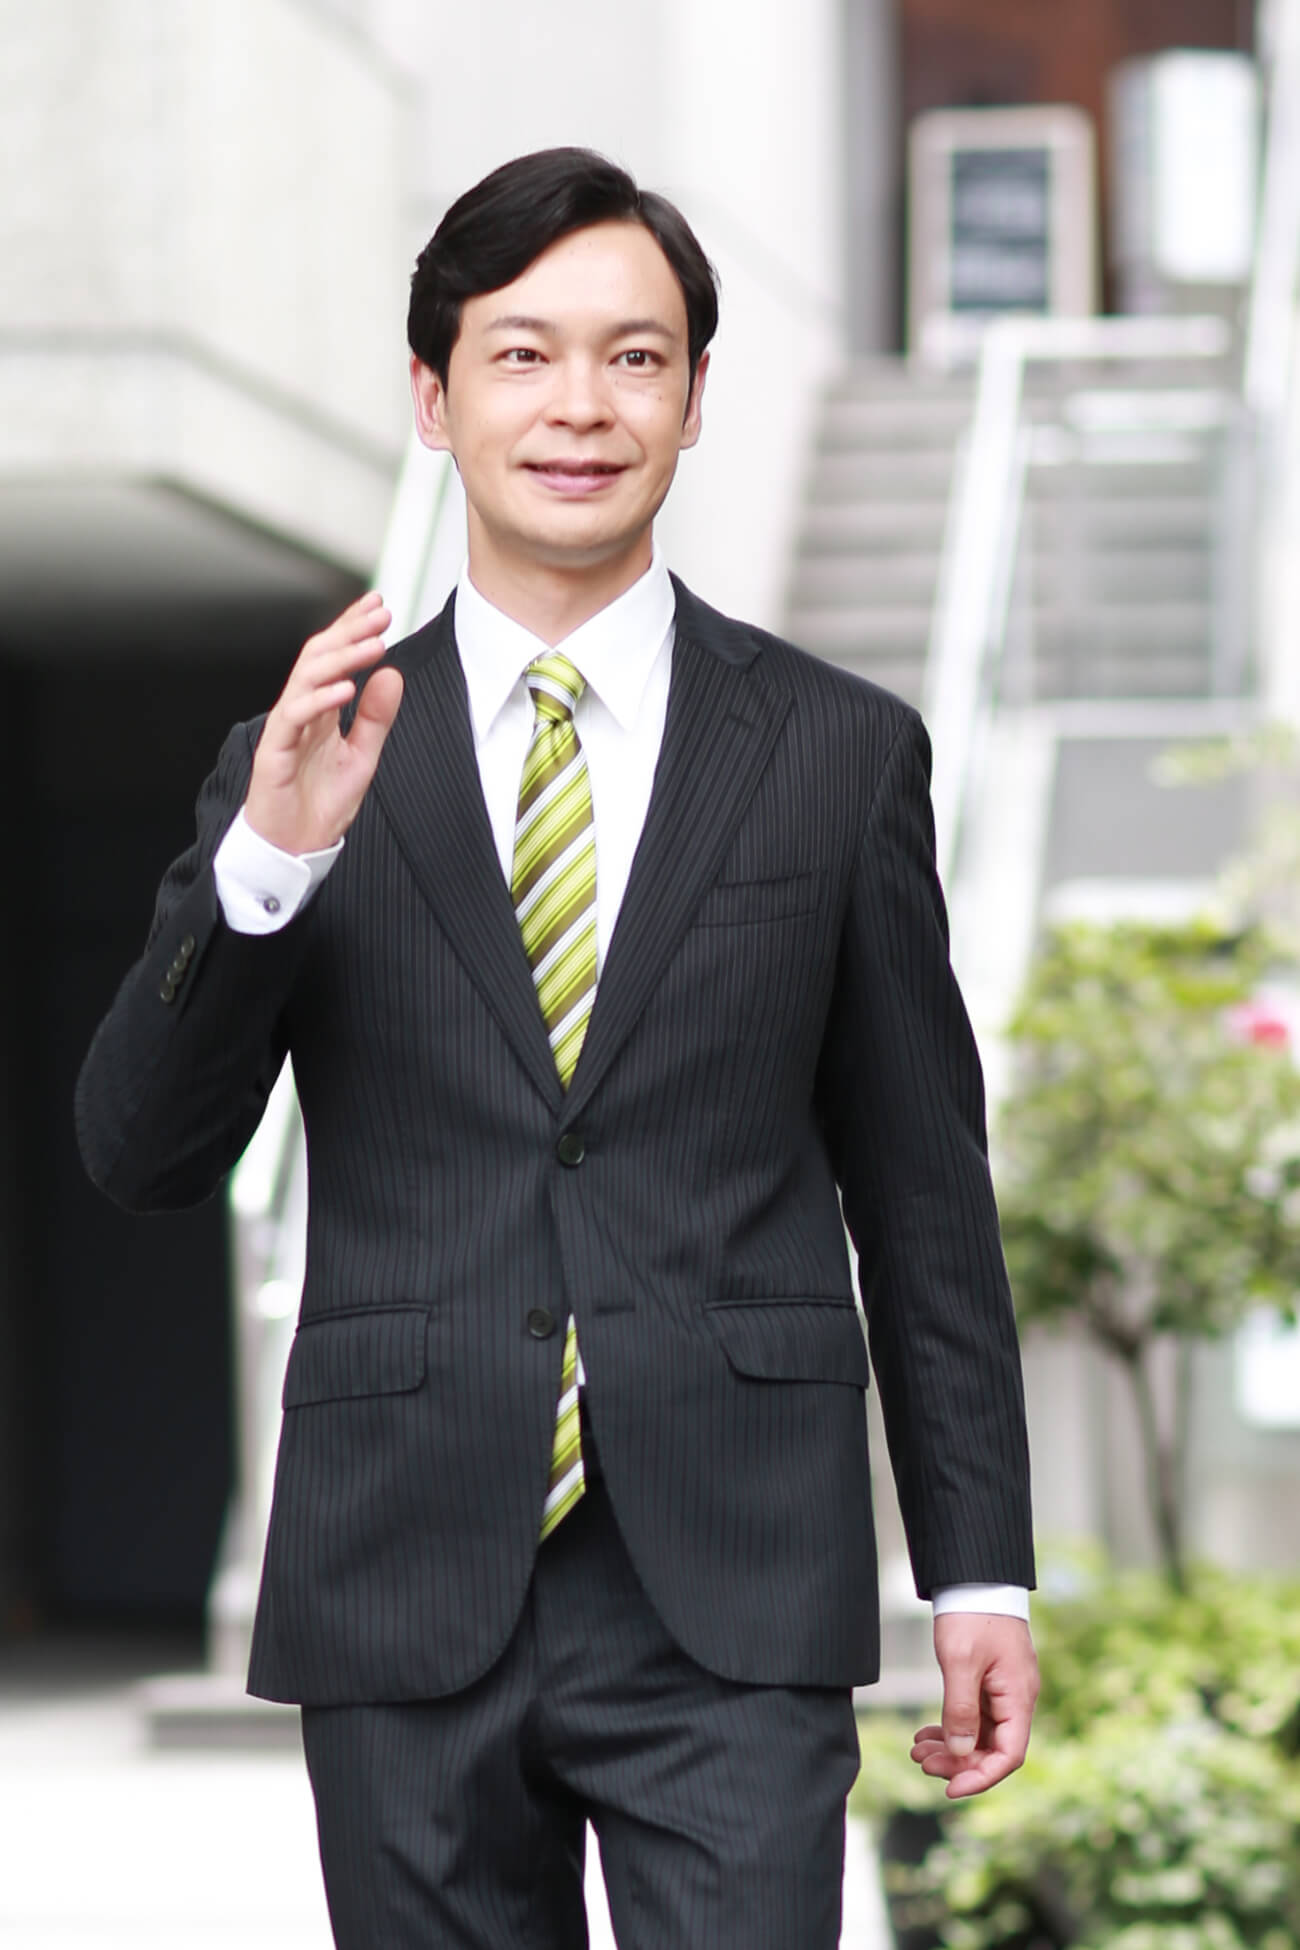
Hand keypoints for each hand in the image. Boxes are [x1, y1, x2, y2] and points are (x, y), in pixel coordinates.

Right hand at [244, 592, 403, 853]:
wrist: (294, 849)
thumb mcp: (362, 757)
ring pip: (305, 679)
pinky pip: (292, 717)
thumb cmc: (320, 804)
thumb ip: (376, 718)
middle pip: (318, 658)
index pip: (334, 658)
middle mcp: (299, 713)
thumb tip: (393, 675)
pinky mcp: (273, 753)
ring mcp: (284, 730)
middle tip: (380, 614)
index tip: (379, 606)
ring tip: (372, 645)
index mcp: (318, 710)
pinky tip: (346, 689)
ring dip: (340, 659)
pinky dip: (318, 700)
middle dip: (349, 632)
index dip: (353, 629)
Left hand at [911, 1613, 1038, 1798]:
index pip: (1009, 1755)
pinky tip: (926, 1733)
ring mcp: (1003, 1691)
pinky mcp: (989, 1682)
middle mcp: (1016, 1699)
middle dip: (958, 1763)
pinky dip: (951, 1728)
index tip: (950, 1790)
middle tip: (922, 1763)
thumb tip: (961, 1753)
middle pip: (992, 1749)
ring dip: (951, 1747)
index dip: (981, 1777)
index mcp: (1019, 1697)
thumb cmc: (972, 1613)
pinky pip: (973, 1717)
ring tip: (918, 1751)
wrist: (975, 1577)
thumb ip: (960, 1709)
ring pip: (980, 1735)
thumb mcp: (960, 1661)